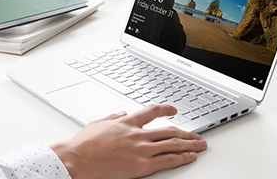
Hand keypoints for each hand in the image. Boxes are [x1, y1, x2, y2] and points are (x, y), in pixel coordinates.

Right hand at [50, 104, 206, 178]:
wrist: (76, 159)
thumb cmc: (84, 144)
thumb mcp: (98, 123)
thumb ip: (113, 116)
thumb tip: (122, 112)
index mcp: (127, 122)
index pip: (152, 111)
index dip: (166, 109)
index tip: (174, 110)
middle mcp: (137, 133)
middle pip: (169, 130)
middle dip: (186, 132)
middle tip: (197, 135)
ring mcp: (140, 149)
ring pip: (172, 144)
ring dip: (189, 144)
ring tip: (200, 145)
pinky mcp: (141, 165)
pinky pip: (167, 160)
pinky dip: (181, 158)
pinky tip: (190, 157)